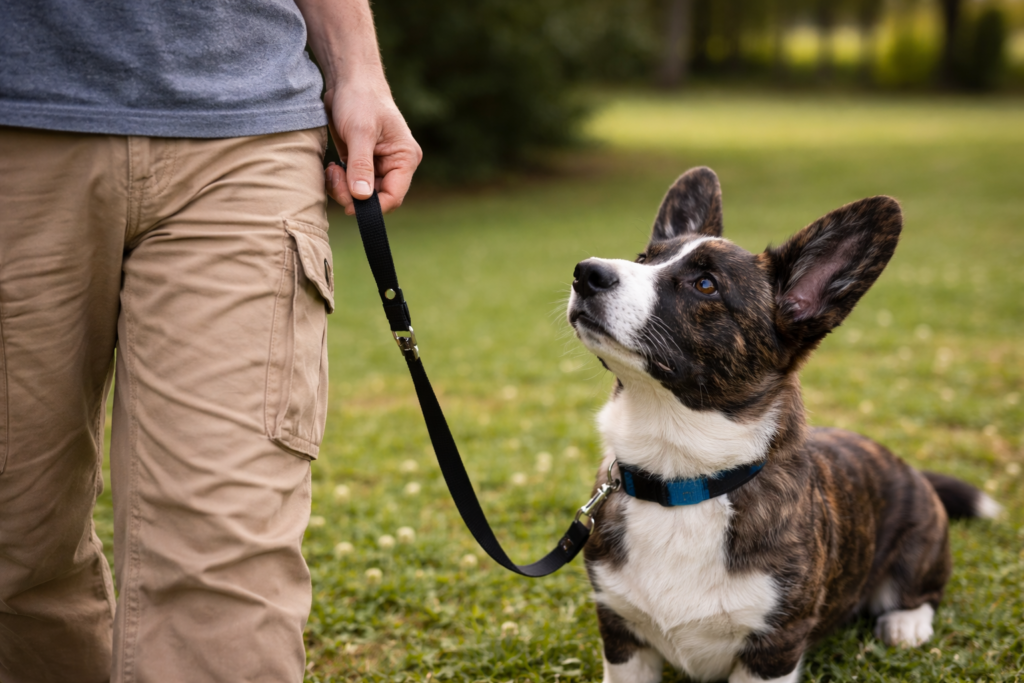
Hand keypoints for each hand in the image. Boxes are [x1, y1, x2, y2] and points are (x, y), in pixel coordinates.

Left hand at [323, 79, 421, 215]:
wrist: (349, 79)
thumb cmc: (361, 98)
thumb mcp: (360, 132)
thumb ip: (361, 165)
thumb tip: (361, 197)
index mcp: (405, 158)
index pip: (394, 195)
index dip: (372, 207)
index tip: (348, 206)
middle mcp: (396, 164)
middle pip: (377, 198)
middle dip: (353, 195)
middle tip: (334, 177)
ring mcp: (379, 164)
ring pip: (363, 193)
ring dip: (344, 188)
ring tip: (332, 169)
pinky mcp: (363, 162)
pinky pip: (353, 184)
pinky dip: (340, 182)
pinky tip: (333, 167)